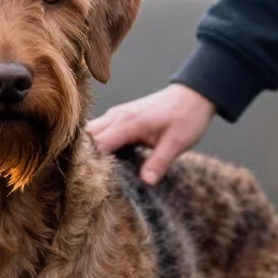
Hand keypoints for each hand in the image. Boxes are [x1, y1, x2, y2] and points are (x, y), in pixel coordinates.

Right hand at [88, 84, 215, 184]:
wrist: (194, 94)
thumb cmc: (186, 116)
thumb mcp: (177, 143)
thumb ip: (159, 162)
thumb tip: (146, 183)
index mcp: (127, 124)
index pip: (96, 146)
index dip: (89, 164)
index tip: (90, 183)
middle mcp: (116, 117)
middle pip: (85, 139)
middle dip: (83, 159)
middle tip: (86, 181)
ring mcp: (116, 115)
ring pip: (89, 134)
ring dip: (88, 151)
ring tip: (92, 173)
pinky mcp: (119, 117)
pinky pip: (99, 131)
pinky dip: (95, 145)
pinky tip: (103, 161)